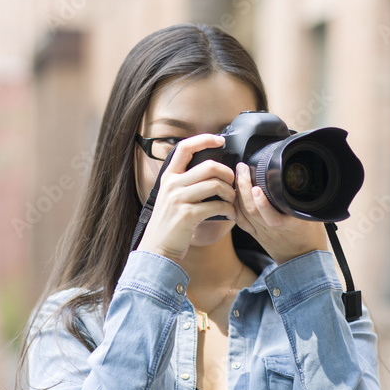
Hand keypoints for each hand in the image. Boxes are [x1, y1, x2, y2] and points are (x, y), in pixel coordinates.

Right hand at [137, 135, 236, 263]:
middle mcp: (172, 185)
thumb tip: (210, 171)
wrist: (157, 250)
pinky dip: (229, 210)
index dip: (204, 139)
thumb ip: (184, 183)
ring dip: (230, 194)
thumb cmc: (169, 225)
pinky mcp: (187, 215)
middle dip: (227, 174)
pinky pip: (217, 206)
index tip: (220, 140)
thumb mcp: (170, 198)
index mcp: (168, 177)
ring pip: (215, 185)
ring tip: (232, 202)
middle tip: (232, 183)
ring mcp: (179, 199)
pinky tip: (230, 215)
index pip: (184, 148)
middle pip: (209, 166)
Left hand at [233, 162, 327, 264]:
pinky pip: (241, 221)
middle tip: (242, 168)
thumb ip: (304, 200)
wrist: (304, 262)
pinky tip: (233, 195)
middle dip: (243, 187)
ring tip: (237, 176)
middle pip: (252, 210)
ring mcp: (262, 233)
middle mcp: (273, 230)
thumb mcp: (314, 217)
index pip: (272, 216)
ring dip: (237, 194)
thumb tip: (299, 180)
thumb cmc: (311, 238)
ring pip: (243, 214)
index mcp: (290, 225)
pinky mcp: (256, 236)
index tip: (257, 186)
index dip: (261, 202)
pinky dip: (235, 207)